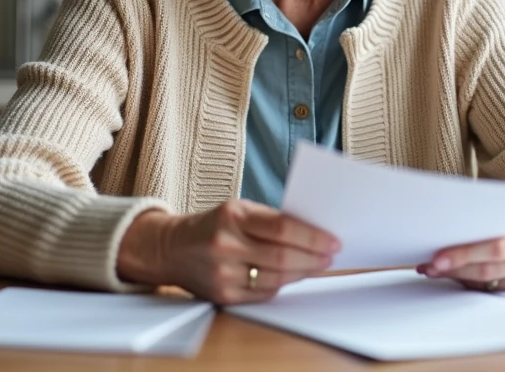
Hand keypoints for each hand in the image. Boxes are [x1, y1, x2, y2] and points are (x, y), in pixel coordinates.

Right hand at [116, 200, 339, 304]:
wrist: (171, 248)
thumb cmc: (213, 225)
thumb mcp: (238, 209)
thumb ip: (272, 219)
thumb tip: (314, 233)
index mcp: (232, 216)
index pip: (282, 228)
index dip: (312, 236)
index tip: (333, 240)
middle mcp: (225, 245)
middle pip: (282, 257)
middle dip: (313, 258)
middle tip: (331, 256)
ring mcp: (223, 273)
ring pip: (276, 278)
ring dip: (302, 273)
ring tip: (318, 265)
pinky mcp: (222, 295)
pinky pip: (263, 293)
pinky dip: (283, 285)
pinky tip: (293, 277)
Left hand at [417, 213, 504, 291]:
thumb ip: (489, 216)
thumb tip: (445, 226)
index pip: (496, 245)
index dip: (465, 252)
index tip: (438, 253)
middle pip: (489, 266)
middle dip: (456, 265)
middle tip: (429, 264)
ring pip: (487, 279)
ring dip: (455, 274)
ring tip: (431, 268)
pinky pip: (491, 287)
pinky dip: (467, 281)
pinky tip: (449, 274)